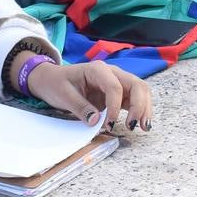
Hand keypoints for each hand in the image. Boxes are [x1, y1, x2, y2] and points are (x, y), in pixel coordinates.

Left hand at [23, 60, 154, 133]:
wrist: (52, 80)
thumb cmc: (56, 84)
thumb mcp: (63, 95)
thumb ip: (80, 107)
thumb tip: (96, 121)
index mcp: (98, 69)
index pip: (115, 87)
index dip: (115, 107)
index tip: (109, 125)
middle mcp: (112, 73)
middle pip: (136, 85)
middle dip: (140, 106)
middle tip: (134, 126)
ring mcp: (117, 82)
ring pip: (140, 91)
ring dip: (145, 108)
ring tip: (144, 127)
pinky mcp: (118, 93)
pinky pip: (135, 99)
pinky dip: (140, 111)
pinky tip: (141, 124)